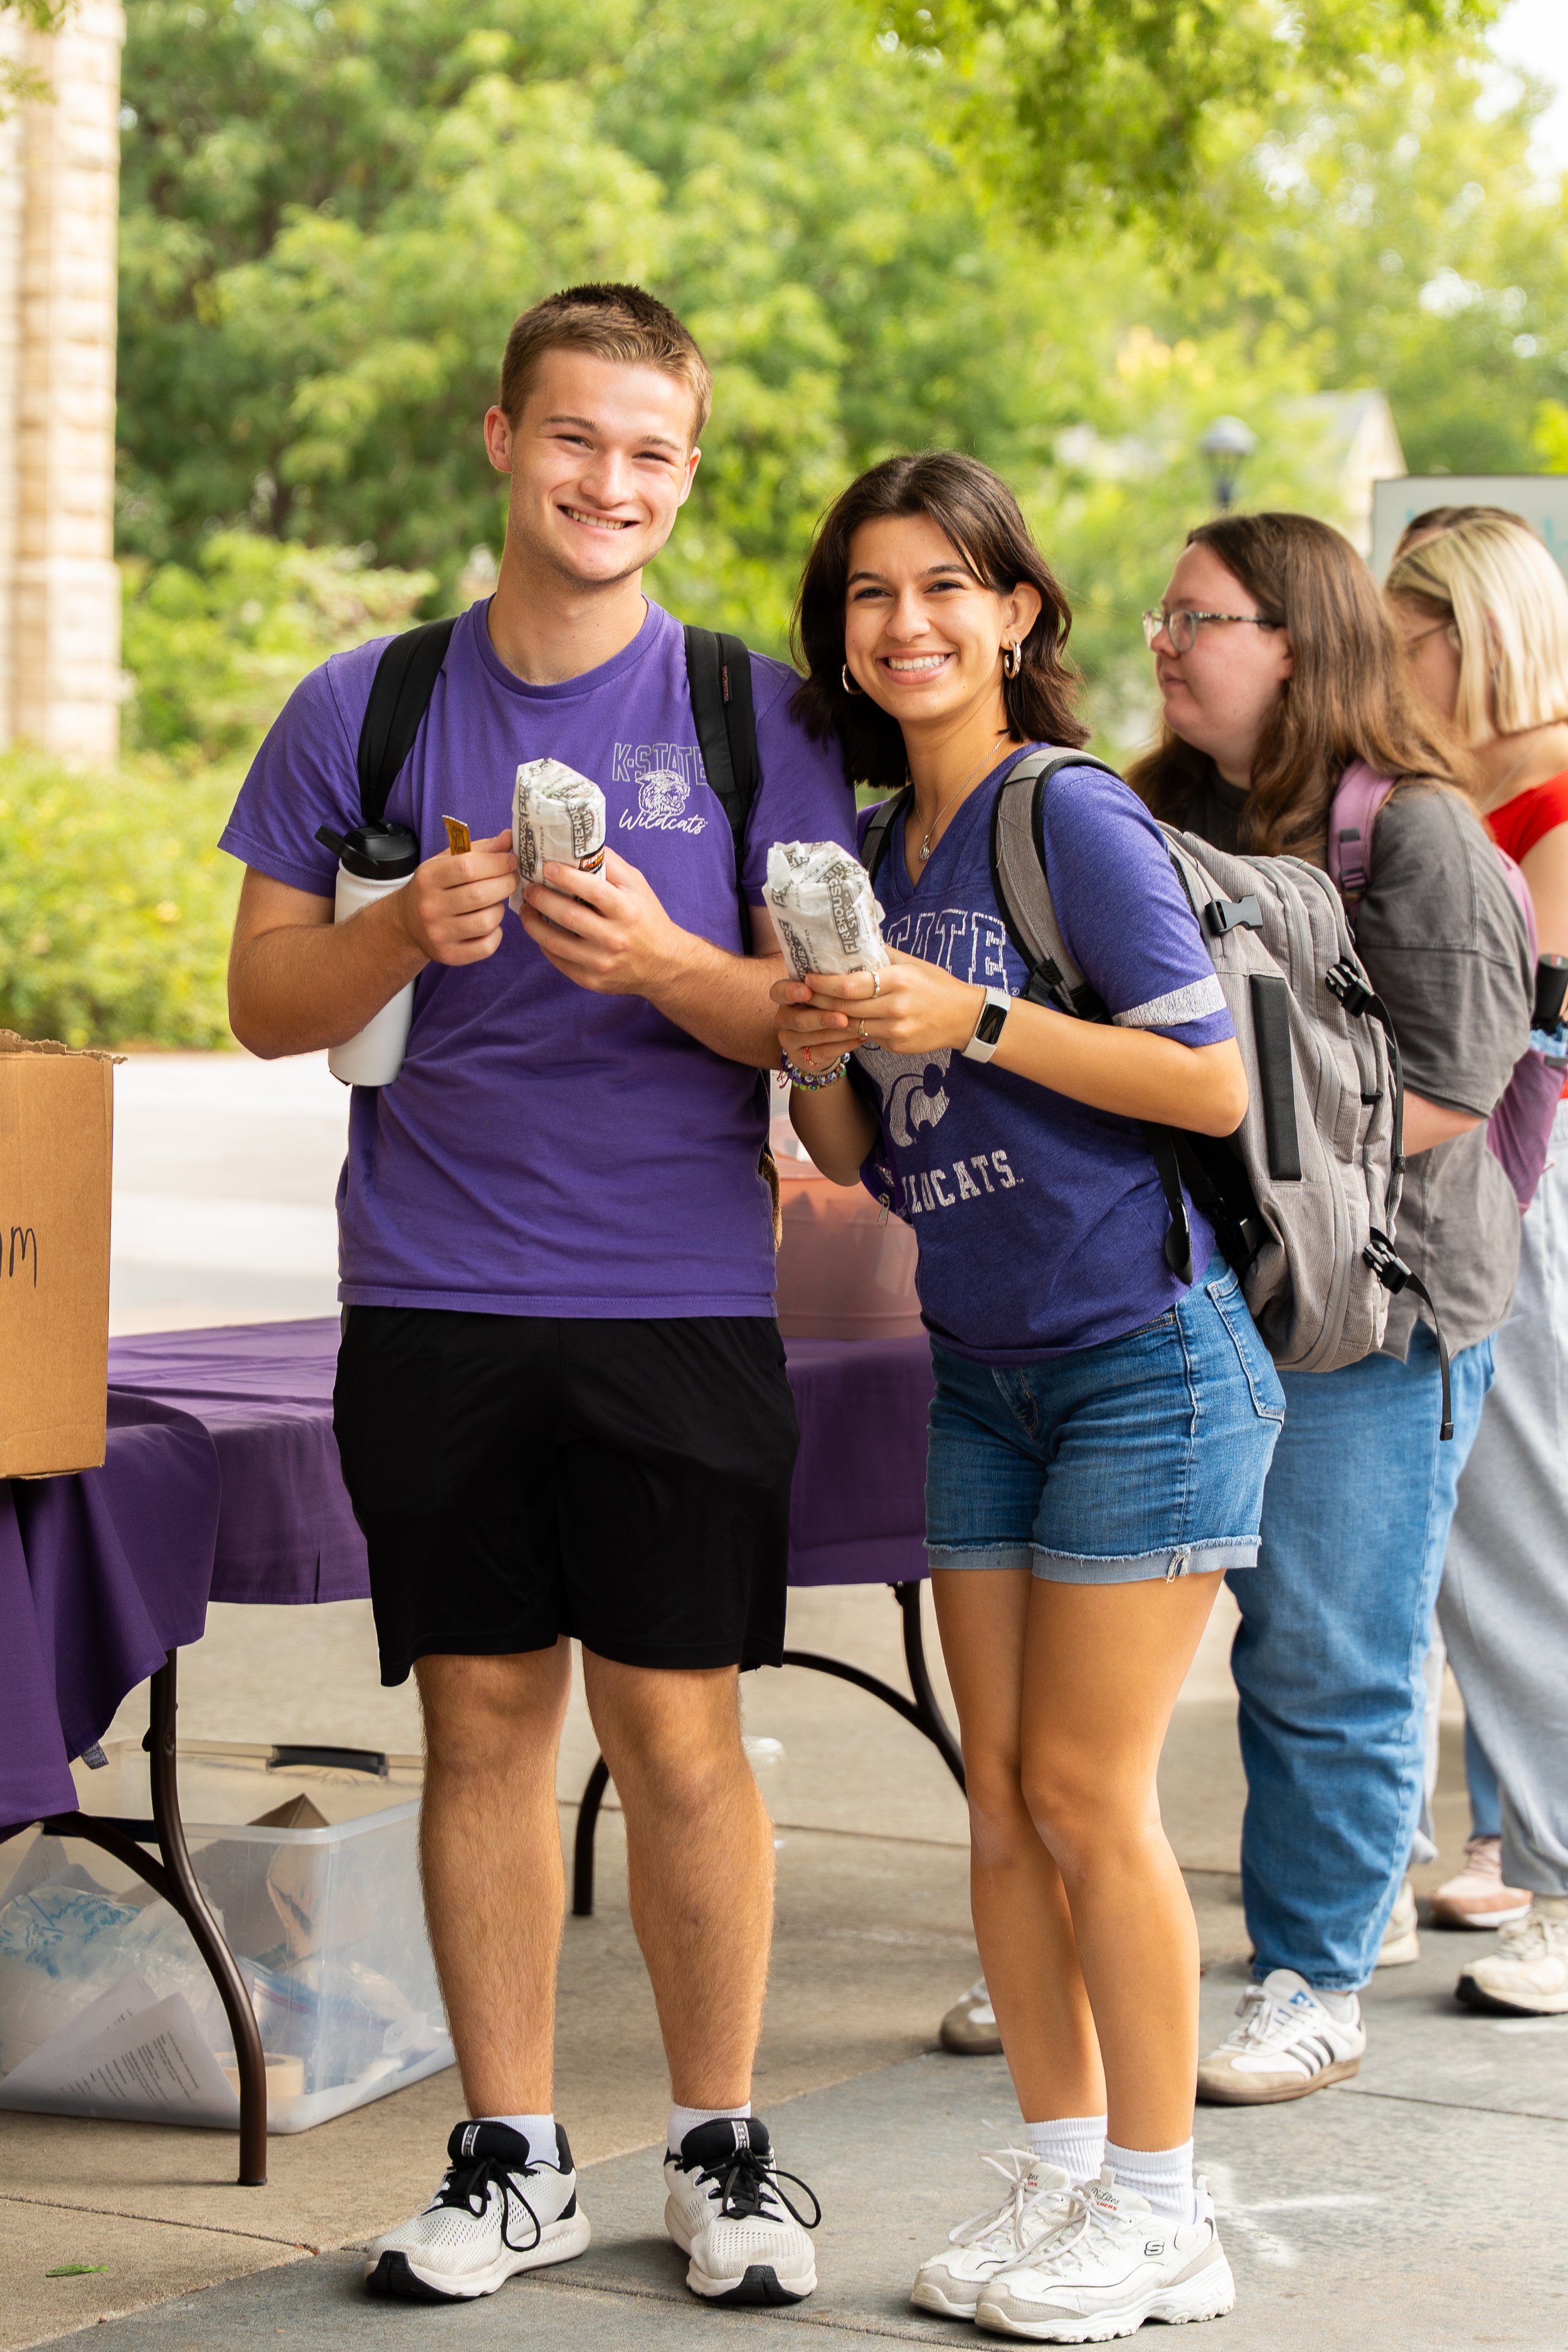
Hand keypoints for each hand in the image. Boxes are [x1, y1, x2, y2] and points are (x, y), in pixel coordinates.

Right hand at [393, 830, 517, 965]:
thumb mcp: (448, 861)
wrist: (407, 923)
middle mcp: (430, 907)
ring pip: (487, 921)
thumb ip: (480, 849)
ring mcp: (439, 934)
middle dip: (506, 883)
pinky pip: (487, 946)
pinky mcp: (449, 955)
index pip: (468, 867)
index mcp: (428, 878)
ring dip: (500, 909)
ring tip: (494, 902)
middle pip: (480, 895)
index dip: (497, 862)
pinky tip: (488, 924)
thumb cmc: (435, 887)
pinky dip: (496, 933)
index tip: (510, 860)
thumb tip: (508, 838)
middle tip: (511, 879)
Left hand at [518, 845, 686, 995]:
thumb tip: (580, 845)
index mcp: (627, 911)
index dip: (566, 877)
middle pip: (569, 916)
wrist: (664, 965)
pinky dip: (544, 944)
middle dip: (542, 899)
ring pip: (556, 942)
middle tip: (529, 889)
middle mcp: (615, 938)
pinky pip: (559, 961)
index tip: (546, 867)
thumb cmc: (647, 919)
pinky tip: (540, 932)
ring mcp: (602, 962)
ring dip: (534, 924)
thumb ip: (611, 866)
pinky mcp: (592, 980)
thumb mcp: (637, 887)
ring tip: (526, 910)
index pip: (593, 890)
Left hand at [775, 948, 981, 1059]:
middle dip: (818, 1001)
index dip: (824, 983)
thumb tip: (852, 940)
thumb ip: (882, 955)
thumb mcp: (913, 963)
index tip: (808, 978)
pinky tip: (839, 1022)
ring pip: (851, 1025)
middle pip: (845, 1007)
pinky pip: (866, 1037)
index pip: (851, 984)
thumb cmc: (937, 985)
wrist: (965, 1017)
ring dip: (829, 1018)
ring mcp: (896, 1030)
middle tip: (801, 994)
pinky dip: (851, 1029)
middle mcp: (895, 1007)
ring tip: (814, 1008)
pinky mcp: (896, 1046)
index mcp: (898, 980)